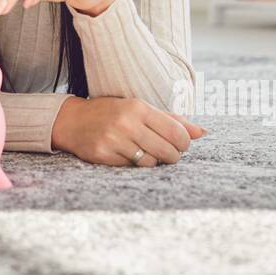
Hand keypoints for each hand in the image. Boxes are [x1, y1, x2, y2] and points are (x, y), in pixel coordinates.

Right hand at [51, 95, 206, 165]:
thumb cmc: (112, 112)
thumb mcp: (140, 109)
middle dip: (173, 156)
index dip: (184, 143)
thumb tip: (203, 132)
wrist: (72, 121)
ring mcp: (114, 139)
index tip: (180, 144)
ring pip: (151, 162)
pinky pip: (132, 167)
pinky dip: (136, 164)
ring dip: (155, 161)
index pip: (176, 132)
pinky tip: (131, 156)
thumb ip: (172, 120)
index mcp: (139, 107)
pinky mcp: (104, 154)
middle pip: (168, 150)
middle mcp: (127, 122)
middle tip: (168, 153)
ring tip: (148, 153)